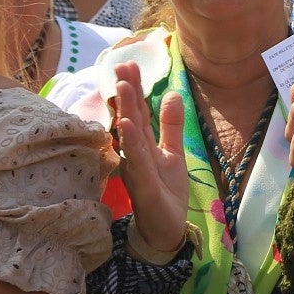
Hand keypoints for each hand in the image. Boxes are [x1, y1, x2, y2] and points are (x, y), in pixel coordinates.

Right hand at [105, 62, 191, 253]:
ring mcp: (136, 168)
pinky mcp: (141, 185)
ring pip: (130, 135)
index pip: (138, 112)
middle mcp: (136, 153)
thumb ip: (171, 126)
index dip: (134, 89)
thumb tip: (172, 93)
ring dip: (125, 111)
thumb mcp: (173, 153)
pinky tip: (126, 125)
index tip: (128, 64)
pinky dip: (131, 142)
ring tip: (122, 87)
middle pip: (130, 117)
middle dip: (126, 92)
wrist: (165, 230)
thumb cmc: (165, 192)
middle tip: (120, 65)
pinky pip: (135, 160)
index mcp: (144, 144)